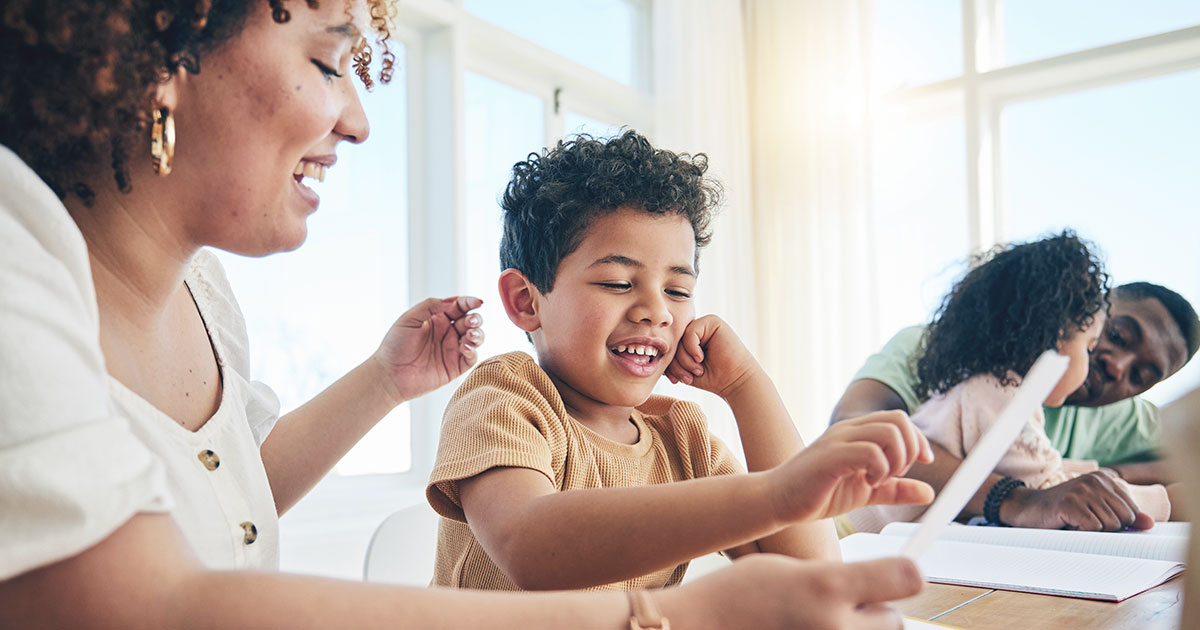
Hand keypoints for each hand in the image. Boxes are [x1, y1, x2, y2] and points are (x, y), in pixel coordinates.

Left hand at [372, 296, 483, 404]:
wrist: (388, 375)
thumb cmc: (395, 346)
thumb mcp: (410, 318)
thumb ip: (432, 305)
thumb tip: (455, 301)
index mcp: (437, 319)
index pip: (459, 307)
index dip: (469, 302)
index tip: (477, 302)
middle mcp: (447, 333)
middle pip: (470, 321)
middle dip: (475, 319)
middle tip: (471, 321)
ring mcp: (452, 350)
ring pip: (475, 339)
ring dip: (478, 334)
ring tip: (471, 334)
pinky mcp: (454, 367)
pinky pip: (471, 358)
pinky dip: (473, 351)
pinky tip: (466, 347)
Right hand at [659, 554, 922, 629]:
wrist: (697, 628)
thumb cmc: (736, 595)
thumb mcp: (786, 568)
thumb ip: (833, 576)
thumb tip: (873, 584)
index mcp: (826, 585)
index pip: (908, 577)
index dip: (905, 573)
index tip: (896, 573)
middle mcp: (834, 626)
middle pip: (893, 619)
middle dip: (875, 611)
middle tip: (842, 606)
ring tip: (820, 623)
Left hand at [664, 315, 756, 397]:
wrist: (735, 382)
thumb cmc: (712, 378)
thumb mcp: (685, 369)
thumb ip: (671, 359)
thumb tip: (650, 355)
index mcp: (690, 339)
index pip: (670, 346)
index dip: (670, 363)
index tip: (676, 380)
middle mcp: (697, 329)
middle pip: (673, 342)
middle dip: (676, 363)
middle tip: (687, 378)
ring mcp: (705, 324)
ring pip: (680, 338)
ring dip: (684, 359)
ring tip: (697, 370)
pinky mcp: (713, 321)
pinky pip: (690, 332)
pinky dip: (692, 349)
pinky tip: (701, 359)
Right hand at [767, 411, 934, 521]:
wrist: (779, 500)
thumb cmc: (818, 492)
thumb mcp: (866, 492)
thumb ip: (896, 490)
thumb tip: (929, 492)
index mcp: (857, 433)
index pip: (899, 419)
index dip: (918, 440)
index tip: (923, 463)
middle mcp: (849, 430)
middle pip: (898, 420)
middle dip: (910, 449)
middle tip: (897, 474)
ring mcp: (838, 440)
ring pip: (888, 433)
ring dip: (895, 460)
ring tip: (880, 479)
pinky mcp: (830, 456)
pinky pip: (869, 452)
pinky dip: (879, 470)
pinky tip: (867, 483)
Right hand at [1000, 471, 1153, 530]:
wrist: (1027, 509)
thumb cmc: (1063, 511)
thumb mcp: (1096, 510)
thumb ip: (1124, 515)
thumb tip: (1150, 524)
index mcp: (1103, 478)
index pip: (1132, 511)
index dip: (1116, 522)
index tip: (1095, 517)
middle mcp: (1095, 480)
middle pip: (1123, 519)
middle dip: (1106, 528)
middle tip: (1083, 520)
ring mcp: (1082, 491)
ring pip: (1110, 526)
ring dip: (1092, 531)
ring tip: (1074, 521)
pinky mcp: (1070, 504)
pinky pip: (1093, 529)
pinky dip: (1081, 533)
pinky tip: (1067, 523)